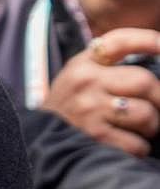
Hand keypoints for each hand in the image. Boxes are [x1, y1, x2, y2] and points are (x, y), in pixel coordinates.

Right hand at [43, 29, 159, 155]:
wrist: (40, 137)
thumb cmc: (71, 103)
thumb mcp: (80, 73)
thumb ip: (109, 63)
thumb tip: (156, 60)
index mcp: (86, 62)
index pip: (121, 41)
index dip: (149, 41)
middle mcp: (87, 82)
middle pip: (145, 82)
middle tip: (157, 106)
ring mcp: (90, 109)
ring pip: (146, 114)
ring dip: (151, 126)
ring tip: (141, 128)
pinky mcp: (95, 136)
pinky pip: (136, 143)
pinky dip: (139, 147)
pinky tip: (130, 144)